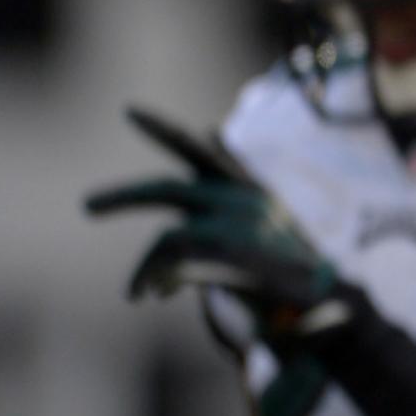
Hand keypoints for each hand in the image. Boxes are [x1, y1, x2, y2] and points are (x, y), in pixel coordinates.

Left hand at [85, 107, 354, 338]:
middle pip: (168, 189)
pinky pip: (173, 265)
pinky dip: (157, 280)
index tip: (129, 110)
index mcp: (249, 191)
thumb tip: (190, 183)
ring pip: (168, 237)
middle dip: (123, 196)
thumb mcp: (259, 228)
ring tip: (137, 292)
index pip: (200, 152)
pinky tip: (150, 295)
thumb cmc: (290, 273)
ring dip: (146, 267)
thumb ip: (222, 205)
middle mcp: (243, 201)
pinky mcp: (230, 255)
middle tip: (87, 206)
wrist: (328, 305)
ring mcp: (238, 226)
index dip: (163, 130)